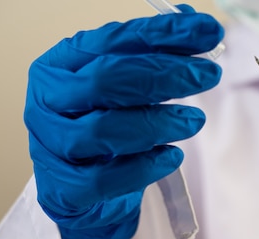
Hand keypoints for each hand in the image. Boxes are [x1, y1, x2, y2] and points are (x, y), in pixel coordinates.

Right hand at [24, 6, 223, 238]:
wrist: (80, 191)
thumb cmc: (104, 132)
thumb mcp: (125, 91)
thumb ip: (154, 58)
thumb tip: (197, 26)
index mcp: (63, 64)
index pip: (114, 40)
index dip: (163, 35)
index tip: (207, 31)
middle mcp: (50, 100)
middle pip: (107, 80)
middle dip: (165, 75)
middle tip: (208, 75)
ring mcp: (51, 145)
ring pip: (103, 129)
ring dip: (158, 123)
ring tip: (194, 121)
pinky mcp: (63, 188)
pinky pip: (103, 179)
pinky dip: (144, 167)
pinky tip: (172, 156)